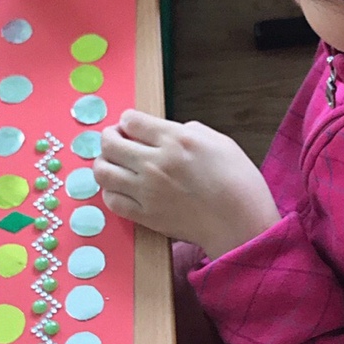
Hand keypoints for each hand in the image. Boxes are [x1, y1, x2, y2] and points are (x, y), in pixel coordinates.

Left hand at [94, 110, 281, 258]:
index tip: (131, 125)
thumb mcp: (219, 141)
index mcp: (175, 140)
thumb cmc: (238, 183)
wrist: (240, 223)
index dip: (128, 120)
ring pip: (103, 172)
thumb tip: (166, 133)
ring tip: (112, 164)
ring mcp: (147, 191)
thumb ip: (188, 130)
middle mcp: (156, 163)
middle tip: (116, 140)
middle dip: (110, 137)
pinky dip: (110, 191)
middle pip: (110, 143)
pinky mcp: (145, 215)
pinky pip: (112, 200)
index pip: (131, 121)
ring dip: (103, 163)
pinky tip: (120, 188)